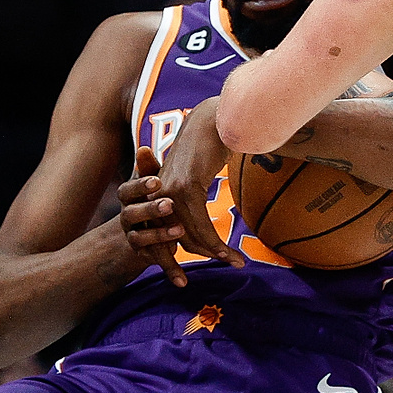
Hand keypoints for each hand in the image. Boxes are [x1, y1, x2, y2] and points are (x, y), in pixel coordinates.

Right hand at [119, 148, 186, 280]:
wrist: (141, 229)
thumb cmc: (150, 197)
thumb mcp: (150, 182)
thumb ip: (149, 168)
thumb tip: (144, 148)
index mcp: (128, 196)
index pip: (129, 189)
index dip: (141, 184)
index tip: (157, 179)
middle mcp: (127, 217)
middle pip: (134, 213)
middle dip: (151, 209)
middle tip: (169, 204)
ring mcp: (134, 237)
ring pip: (142, 238)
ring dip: (160, 235)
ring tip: (179, 232)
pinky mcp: (145, 254)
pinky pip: (156, 260)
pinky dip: (170, 268)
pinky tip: (183, 278)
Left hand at [156, 99, 244, 275]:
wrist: (215, 119)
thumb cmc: (210, 146)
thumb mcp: (195, 177)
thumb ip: (191, 198)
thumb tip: (198, 226)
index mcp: (157, 193)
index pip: (163, 233)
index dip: (173, 258)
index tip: (189, 273)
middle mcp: (159, 193)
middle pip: (174, 239)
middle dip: (198, 259)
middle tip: (225, 265)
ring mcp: (171, 191)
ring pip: (190, 235)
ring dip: (214, 253)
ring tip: (235, 261)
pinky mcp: (186, 188)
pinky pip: (200, 225)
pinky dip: (214, 242)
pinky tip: (227, 252)